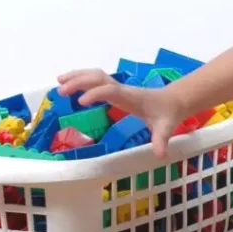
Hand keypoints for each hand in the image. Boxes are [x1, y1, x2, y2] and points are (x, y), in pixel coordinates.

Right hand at [56, 69, 185, 157]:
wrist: (174, 101)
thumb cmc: (167, 114)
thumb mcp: (166, 128)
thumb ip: (161, 140)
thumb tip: (160, 155)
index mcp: (132, 97)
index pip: (111, 90)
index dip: (96, 93)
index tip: (81, 102)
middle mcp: (123, 89)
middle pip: (98, 78)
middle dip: (79, 82)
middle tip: (61, 91)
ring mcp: (118, 87)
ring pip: (95, 76)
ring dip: (77, 77)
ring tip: (59, 82)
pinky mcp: (116, 90)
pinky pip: (96, 81)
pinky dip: (81, 79)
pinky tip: (69, 84)